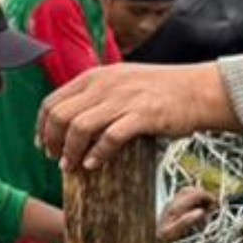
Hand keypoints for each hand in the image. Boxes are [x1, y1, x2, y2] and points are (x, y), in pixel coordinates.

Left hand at [39, 64, 238, 173]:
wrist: (199, 90)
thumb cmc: (160, 91)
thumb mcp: (121, 83)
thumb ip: (96, 97)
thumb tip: (71, 123)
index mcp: (96, 77)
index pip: (53, 101)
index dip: (42, 127)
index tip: (43, 145)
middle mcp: (105, 85)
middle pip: (59, 115)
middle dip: (51, 141)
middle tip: (55, 159)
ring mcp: (124, 99)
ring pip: (79, 127)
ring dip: (70, 151)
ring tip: (71, 166)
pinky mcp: (143, 115)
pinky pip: (110, 137)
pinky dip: (97, 154)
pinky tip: (94, 165)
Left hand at [156, 186, 214, 242]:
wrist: (146, 239)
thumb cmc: (159, 238)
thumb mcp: (174, 233)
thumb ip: (187, 221)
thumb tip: (201, 212)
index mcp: (175, 206)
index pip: (196, 193)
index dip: (208, 197)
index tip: (216, 204)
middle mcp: (173, 202)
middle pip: (192, 190)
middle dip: (204, 195)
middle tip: (212, 206)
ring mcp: (171, 204)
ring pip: (187, 193)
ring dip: (198, 198)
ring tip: (205, 209)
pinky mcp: (170, 208)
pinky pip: (184, 198)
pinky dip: (192, 201)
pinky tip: (195, 212)